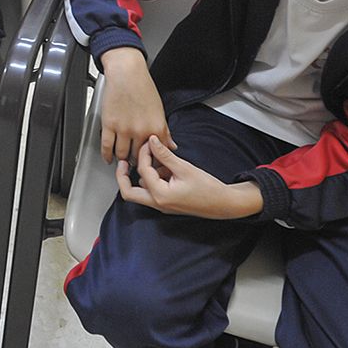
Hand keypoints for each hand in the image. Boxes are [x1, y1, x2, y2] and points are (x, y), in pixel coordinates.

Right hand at [98, 47, 173, 164]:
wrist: (127, 73)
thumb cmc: (143, 88)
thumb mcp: (160, 110)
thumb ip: (165, 131)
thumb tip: (171, 145)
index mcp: (156, 128)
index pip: (156, 154)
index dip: (153, 162)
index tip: (151, 165)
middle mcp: (140, 131)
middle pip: (138, 157)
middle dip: (137, 162)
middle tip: (136, 165)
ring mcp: (123, 129)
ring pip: (122, 154)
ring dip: (122, 159)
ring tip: (123, 160)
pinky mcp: (109, 125)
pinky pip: (106, 146)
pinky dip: (107, 155)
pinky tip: (109, 158)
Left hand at [116, 136, 263, 218]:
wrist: (224, 204)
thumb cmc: (208, 189)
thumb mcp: (184, 168)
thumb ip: (165, 155)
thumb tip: (152, 141)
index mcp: (160, 195)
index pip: (143, 170)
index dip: (144, 153)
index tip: (149, 142)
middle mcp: (157, 203)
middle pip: (128, 192)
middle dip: (123, 176)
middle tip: (123, 162)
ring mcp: (161, 205)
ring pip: (140, 191)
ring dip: (142, 175)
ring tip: (155, 160)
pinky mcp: (166, 203)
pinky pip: (152, 191)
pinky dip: (153, 179)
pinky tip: (166, 168)